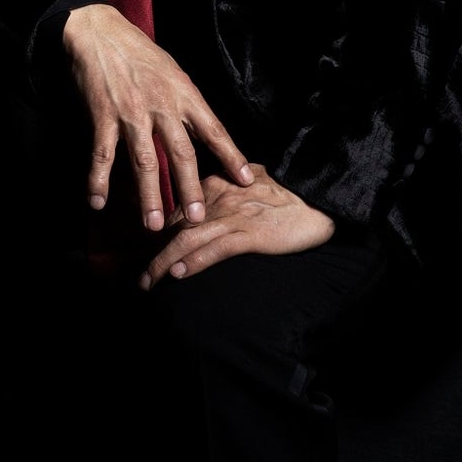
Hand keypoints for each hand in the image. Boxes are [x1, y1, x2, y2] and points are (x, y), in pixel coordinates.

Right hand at [62, 3, 253, 231]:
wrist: (100, 32)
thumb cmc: (139, 53)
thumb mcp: (173, 73)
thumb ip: (187, 105)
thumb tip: (204, 135)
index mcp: (184, 94)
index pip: (214, 130)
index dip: (231, 156)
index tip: (246, 181)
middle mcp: (161, 105)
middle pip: (182, 154)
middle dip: (190, 189)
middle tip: (198, 219)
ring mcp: (131, 112)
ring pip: (144, 161)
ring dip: (149, 196)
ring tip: (154, 224)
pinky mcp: (103, 116)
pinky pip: (102, 154)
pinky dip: (98, 180)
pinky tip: (98, 202)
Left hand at [138, 166, 334, 288]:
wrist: (319, 198)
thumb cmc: (288, 194)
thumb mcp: (252, 181)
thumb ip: (229, 187)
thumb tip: (213, 198)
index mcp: (218, 183)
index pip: (179, 209)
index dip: (161, 234)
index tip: (148, 253)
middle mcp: (220, 198)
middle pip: (177, 226)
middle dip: (155, 252)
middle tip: (141, 276)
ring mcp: (235, 216)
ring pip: (188, 239)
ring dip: (164, 262)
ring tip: (149, 281)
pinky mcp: (251, 233)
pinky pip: (215, 249)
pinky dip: (195, 261)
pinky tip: (180, 273)